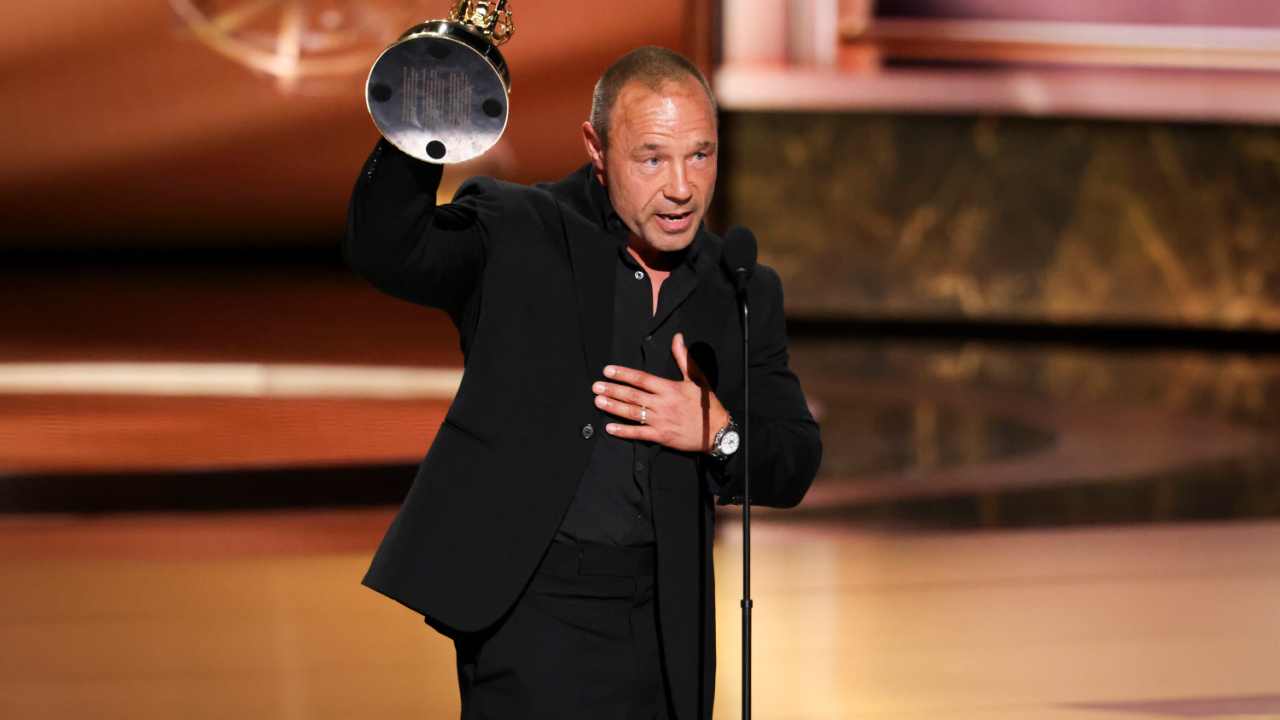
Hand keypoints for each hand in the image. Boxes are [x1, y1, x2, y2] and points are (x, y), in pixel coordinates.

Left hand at [592, 333, 729, 452]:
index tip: (607, 371)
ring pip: (632, 413)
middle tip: (595, 387)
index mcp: (669, 388)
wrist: (717, 431)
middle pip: (632, 395)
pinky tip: (610, 428)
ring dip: (613, 407)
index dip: (623, 374)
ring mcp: (660, 420)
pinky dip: (623, 431)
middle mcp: (662, 403)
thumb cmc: (707, 405)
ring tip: (598, 402)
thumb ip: (683, 358)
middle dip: (612, 390)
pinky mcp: (661, 436)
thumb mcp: (697, 378)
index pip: (641, 378)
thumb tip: (677, 338)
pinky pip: (638, 433)